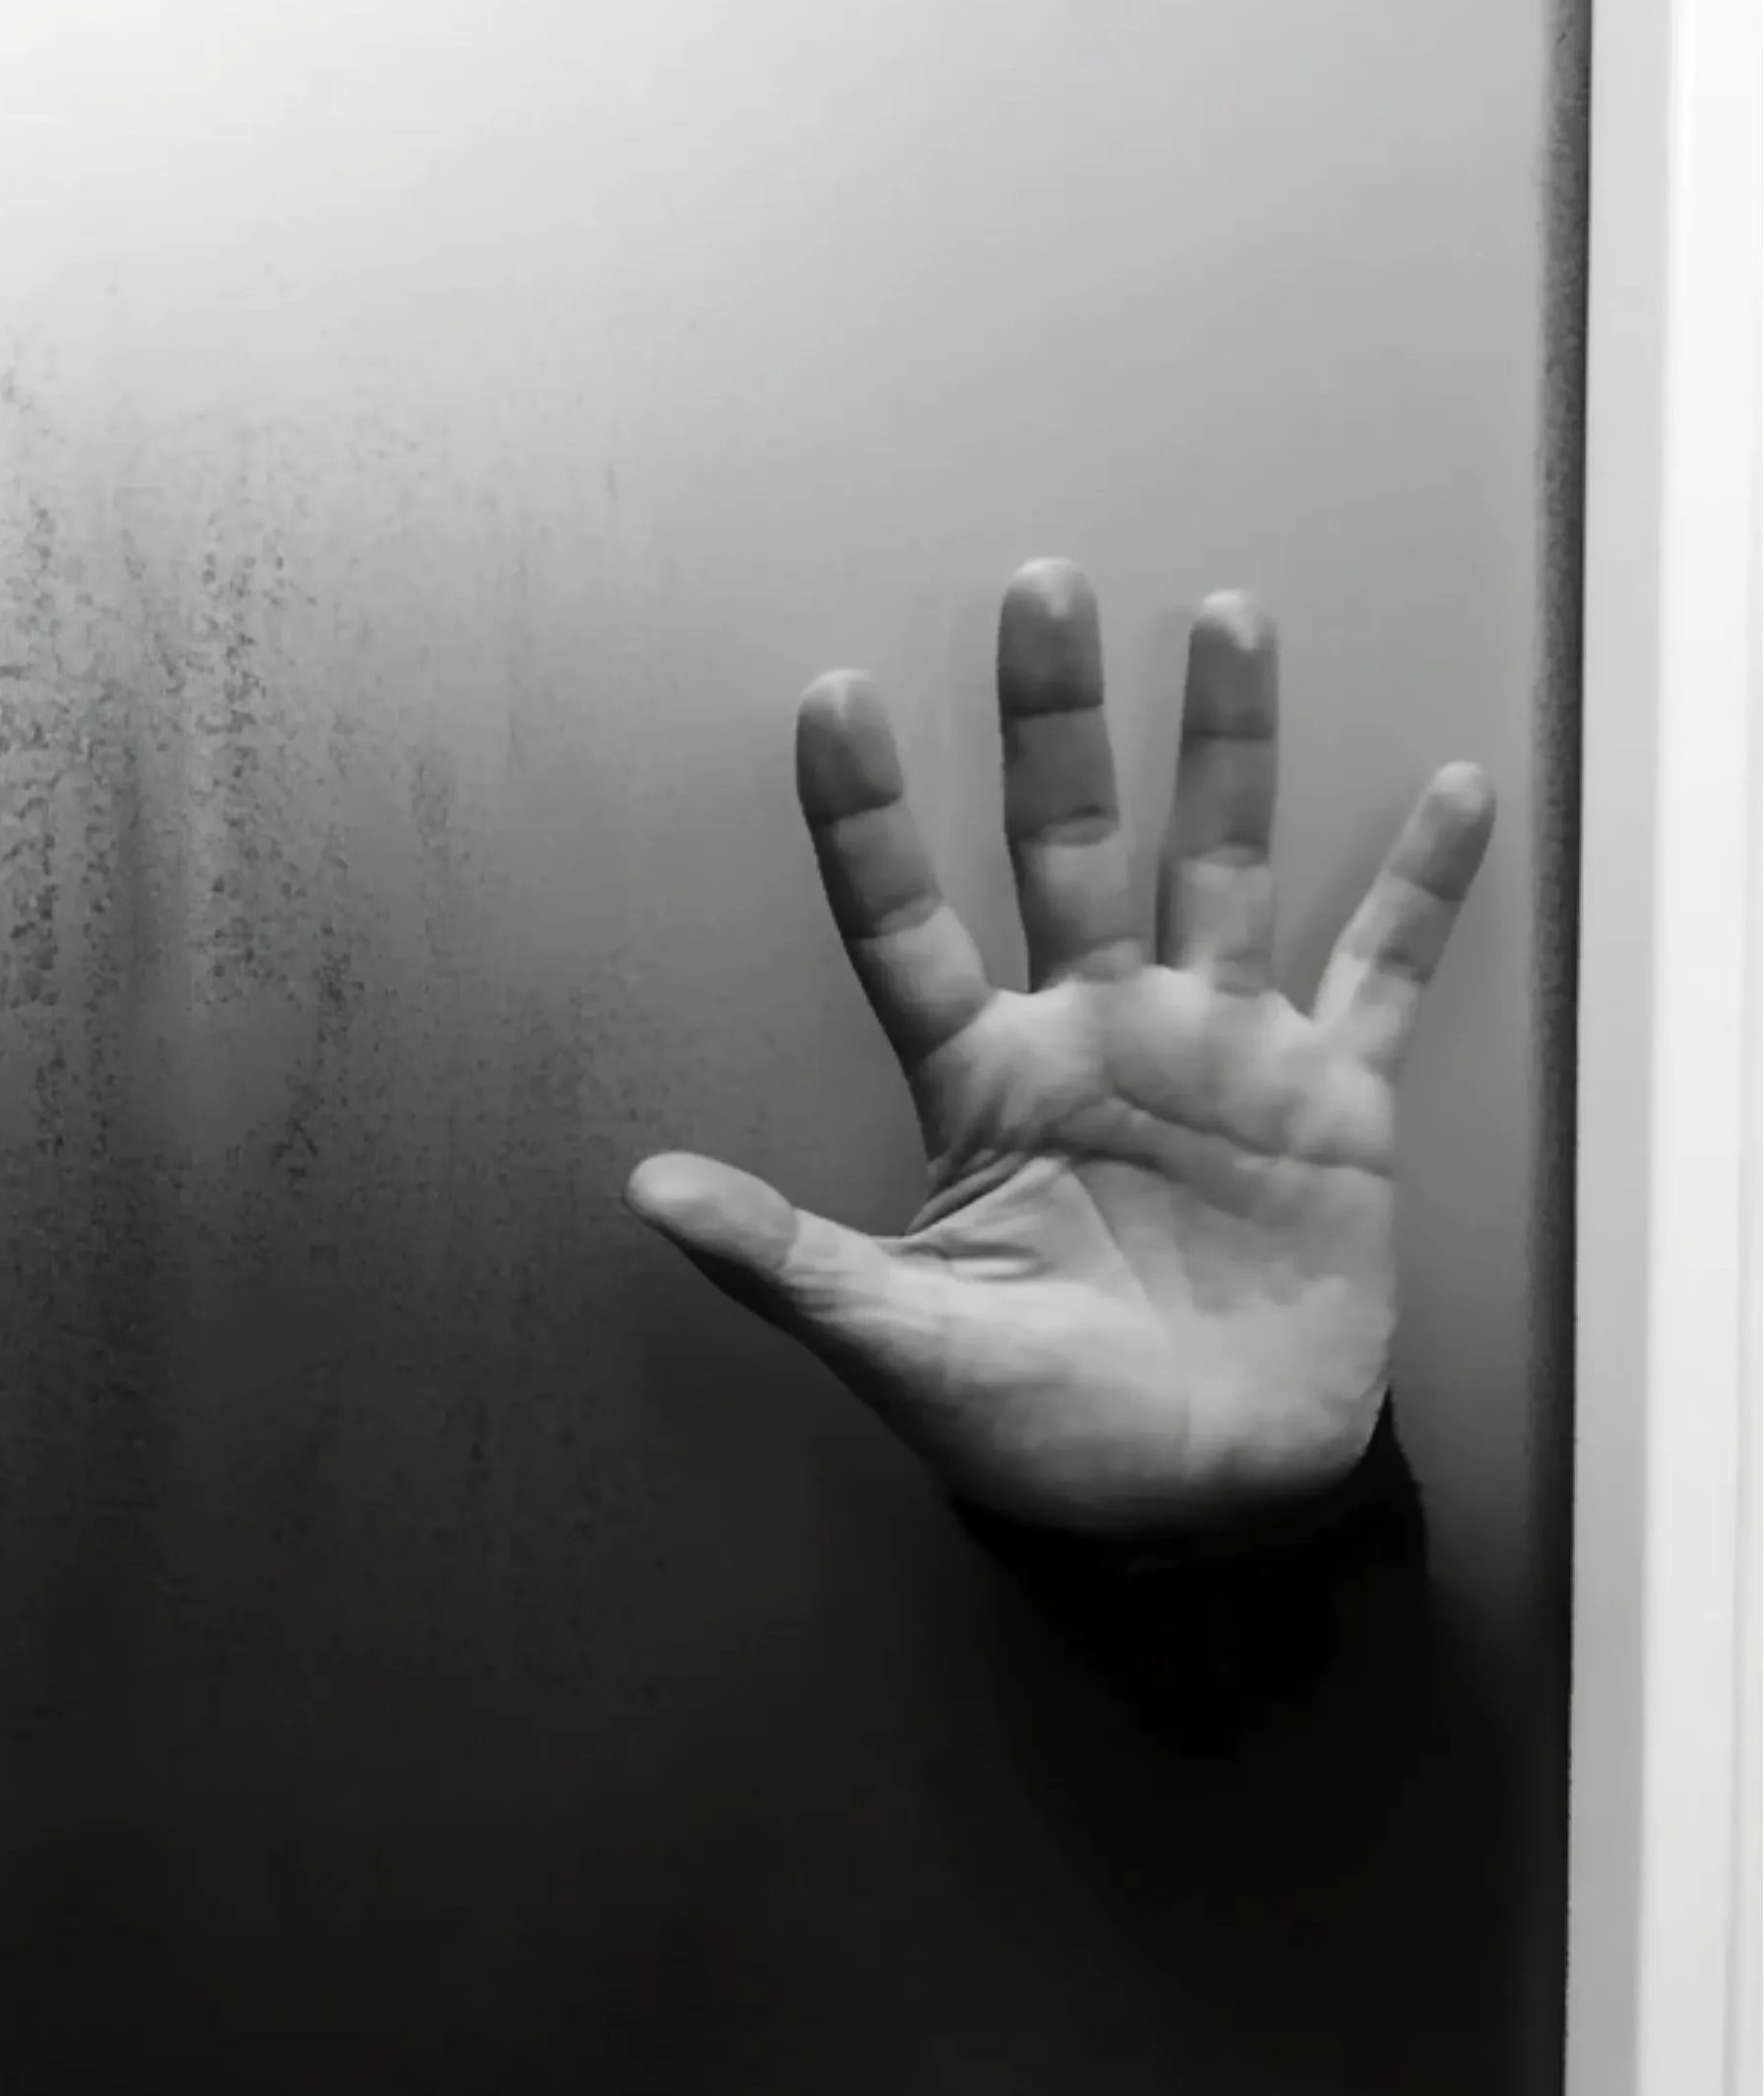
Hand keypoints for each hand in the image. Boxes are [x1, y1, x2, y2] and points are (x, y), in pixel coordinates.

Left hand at [627, 561, 1491, 1537]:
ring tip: (1227, 618)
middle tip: (1040, 588)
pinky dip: (1420, 888)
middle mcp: (1093, 1035)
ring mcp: (1215, 1055)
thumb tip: (647, 1194)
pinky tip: (1448, 790)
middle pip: (1064, 845)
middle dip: (1053, 722)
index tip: (832, 697)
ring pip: (1217, 866)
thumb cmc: (1036, 1428)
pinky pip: (1381, 973)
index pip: (903, 922)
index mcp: (980, 1082)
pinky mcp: (1331, 1105)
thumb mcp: (900, 1346)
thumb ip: (785, 1263)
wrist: (1195, 1507)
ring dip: (1225, 749)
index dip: (865, 816)